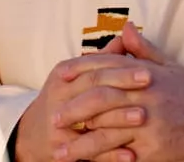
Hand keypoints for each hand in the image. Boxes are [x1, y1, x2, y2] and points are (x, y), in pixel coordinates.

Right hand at [14, 35, 151, 161]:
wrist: (34, 135)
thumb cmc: (64, 100)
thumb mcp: (78, 76)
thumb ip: (103, 59)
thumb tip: (126, 35)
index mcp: (63, 75)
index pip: (95, 68)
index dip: (121, 69)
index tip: (148, 71)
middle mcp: (58, 96)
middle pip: (93, 89)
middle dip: (122, 86)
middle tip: (149, 85)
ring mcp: (58, 123)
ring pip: (91, 119)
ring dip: (118, 118)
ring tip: (143, 117)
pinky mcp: (61, 148)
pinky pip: (89, 151)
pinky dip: (111, 154)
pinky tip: (132, 155)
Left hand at [55, 23, 183, 161]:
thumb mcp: (170, 68)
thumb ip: (143, 50)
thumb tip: (124, 27)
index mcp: (147, 76)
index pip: (106, 68)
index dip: (80, 71)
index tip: (59, 77)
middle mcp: (147, 99)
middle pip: (101, 100)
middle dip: (74, 110)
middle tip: (53, 118)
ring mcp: (150, 127)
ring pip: (107, 133)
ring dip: (81, 143)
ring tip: (60, 151)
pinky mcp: (154, 151)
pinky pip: (122, 156)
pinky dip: (102, 160)